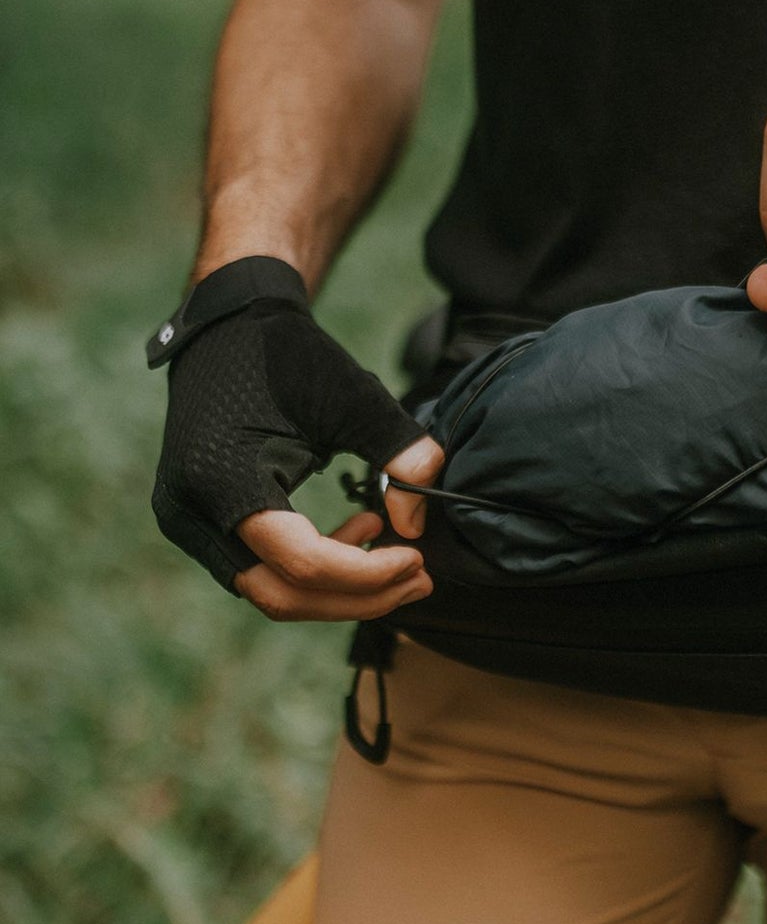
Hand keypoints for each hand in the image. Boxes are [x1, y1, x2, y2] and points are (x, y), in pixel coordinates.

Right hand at [150, 257, 441, 617]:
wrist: (229, 328)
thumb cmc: (291, 357)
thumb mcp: (358, 397)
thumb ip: (401, 453)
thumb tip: (416, 525)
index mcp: (223, 478)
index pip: (303, 562)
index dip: (368, 573)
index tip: (419, 557)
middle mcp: (191, 512)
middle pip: (284, 595)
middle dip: (360, 595)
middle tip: (421, 578)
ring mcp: (189, 523)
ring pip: (272, 591)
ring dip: (341, 588)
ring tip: (400, 556)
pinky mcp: (201, 523)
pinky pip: (262, 569)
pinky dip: (317, 568)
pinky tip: (361, 533)